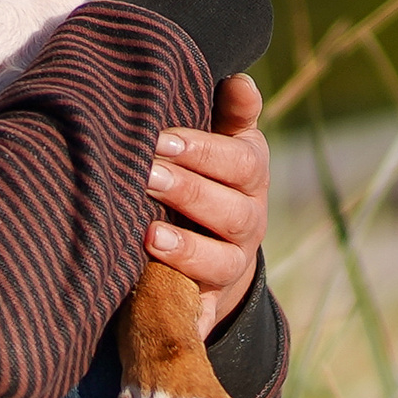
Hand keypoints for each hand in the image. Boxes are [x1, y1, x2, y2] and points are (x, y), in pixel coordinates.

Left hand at [143, 75, 267, 338]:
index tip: (162, 137)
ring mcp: (231, 267)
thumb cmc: (210, 179)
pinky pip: (201, 313)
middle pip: (232, 211)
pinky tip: (159, 306)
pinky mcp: (209, 304)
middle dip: (188, 191)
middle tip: (146, 174)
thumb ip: (231, 114)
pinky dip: (187, 316)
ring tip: (148, 235)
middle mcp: (248, 223)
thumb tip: (240, 81)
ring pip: (221, 262)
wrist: (219, 254)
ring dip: (186, 249)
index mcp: (250, 179)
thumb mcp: (226, 143)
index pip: (241, 163)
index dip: (204, 151)